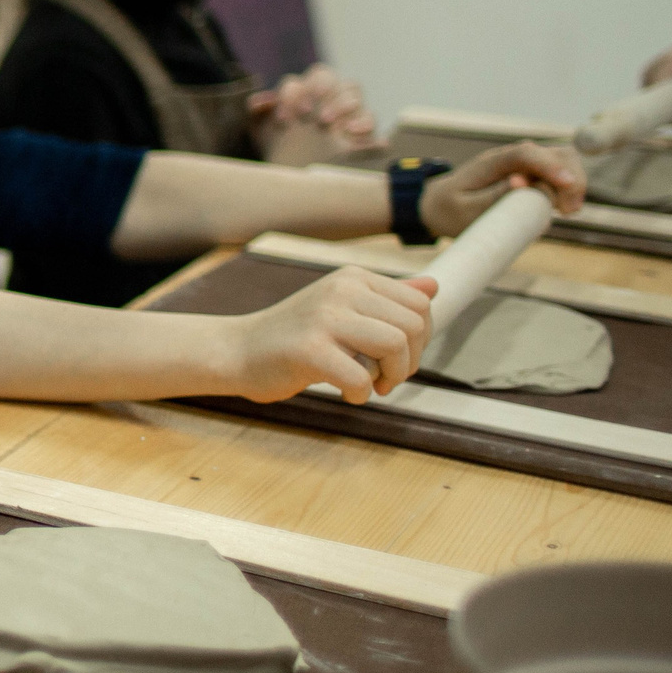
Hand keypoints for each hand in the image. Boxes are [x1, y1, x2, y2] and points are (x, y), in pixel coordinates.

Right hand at [225, 266, 433, 403]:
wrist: (237, 351)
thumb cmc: (293, 335)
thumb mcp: (341, 308)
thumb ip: (386, 298)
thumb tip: (434, 286)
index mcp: (353, 278)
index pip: (419, 304)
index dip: (421, 339)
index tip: (397, 359)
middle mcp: (341, 290)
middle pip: (413, 326)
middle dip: (409, 362)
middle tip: (385, 378)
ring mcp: (324, 318)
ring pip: (395, 346)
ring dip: (391, 377)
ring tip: (370, 386)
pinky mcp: (309, 349)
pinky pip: (361, 377)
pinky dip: (362, 394)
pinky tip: (347, 394)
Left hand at [250, 66, 378, 161]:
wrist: (300, 173)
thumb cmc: (282, 145)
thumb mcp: (264, 131)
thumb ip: (257, 114)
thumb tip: (262, 101)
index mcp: (302, 91)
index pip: (301, 79)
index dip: (291, 94)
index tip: (283, 117)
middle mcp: (326, 94)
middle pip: (328, 75)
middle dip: (318, 88)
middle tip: (306, 111)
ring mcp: (348, 108)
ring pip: (352, 90)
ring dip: (339, 103)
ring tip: (324, 122)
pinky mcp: (364, 127)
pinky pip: (370, 117)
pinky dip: (362, 122)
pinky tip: (349, 133)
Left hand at [419, 140, 584, 238]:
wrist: (442, 205)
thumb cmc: (452, 209)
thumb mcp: (464, 210)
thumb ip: (492, 198)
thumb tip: (521, 183)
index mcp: (493, 162)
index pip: (526, 154)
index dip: (549, 167)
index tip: (566, 186)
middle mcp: (514, 158)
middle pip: (557, 154)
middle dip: (571, 180)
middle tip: (568, 212)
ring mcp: (527, 164)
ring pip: (566, 161)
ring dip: (575, 184)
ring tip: (567, 211)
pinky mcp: (535, 175)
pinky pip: (563, 174)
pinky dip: (570, 188)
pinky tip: (564, 208)